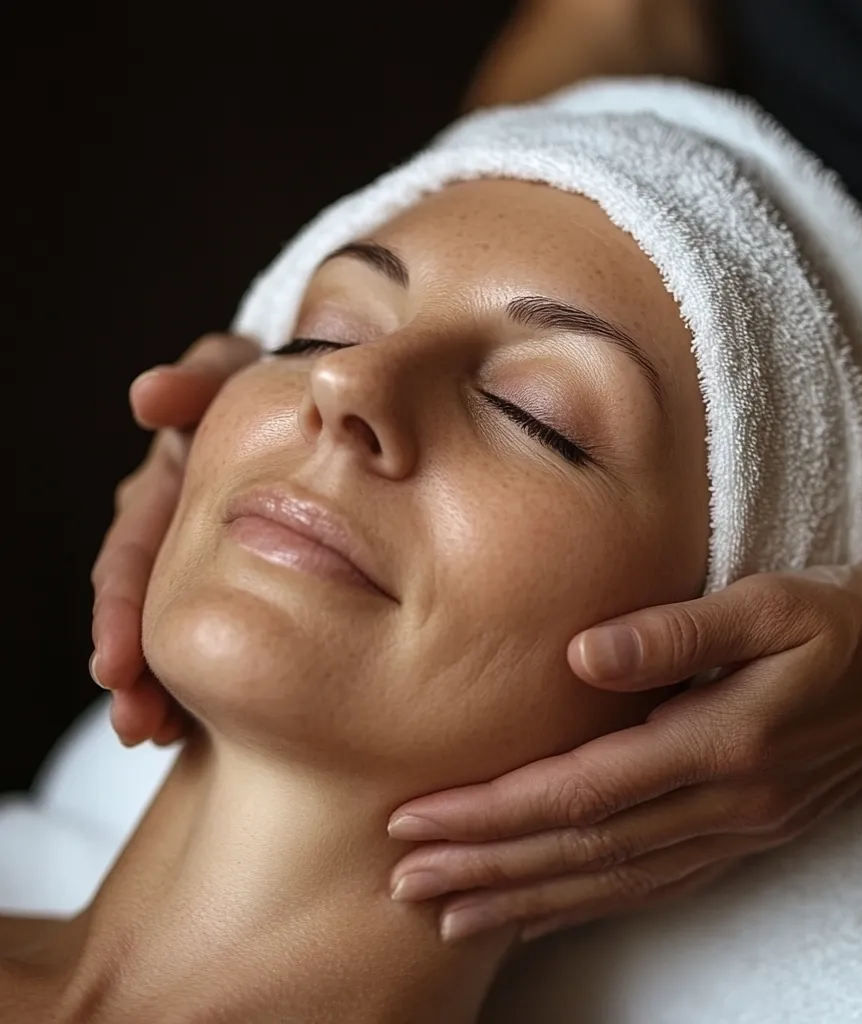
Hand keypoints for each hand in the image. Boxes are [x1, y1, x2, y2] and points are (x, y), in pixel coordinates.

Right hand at [90, 333, 259, 745]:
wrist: (342, 408)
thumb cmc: (284, 385)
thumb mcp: (242, 376)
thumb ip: (202, 381)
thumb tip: (146, 398)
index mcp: (173, 485)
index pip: (135, 552)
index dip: (122, 608)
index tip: (115, 666)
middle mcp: (186, 526)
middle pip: (148, 606)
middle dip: (136, 665)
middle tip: (138, 722)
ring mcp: (218, 553)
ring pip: (183, 623)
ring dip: (164, 681)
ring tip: (158, 733)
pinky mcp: (256, 574)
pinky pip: (228, 628)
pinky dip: (212, 672)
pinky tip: (204, 719)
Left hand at [387, 565, 861, 941]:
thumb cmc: (844, 619)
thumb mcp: (771, 602)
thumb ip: (677, 630)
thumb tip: (580, 655)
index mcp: (722, 742)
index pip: (581, 791)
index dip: (494, 811)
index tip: (418, 819)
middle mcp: (725, 803)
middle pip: (584, 850)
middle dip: (487, 869)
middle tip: (405, 885)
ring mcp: (738, 828)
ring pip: (613, 881)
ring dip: (526, 901)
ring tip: (451, 918)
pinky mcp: (747, 833)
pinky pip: (654, 883)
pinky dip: (588, 904)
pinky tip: (543, 913)